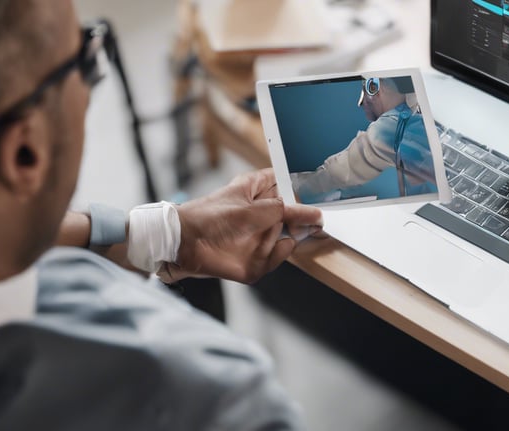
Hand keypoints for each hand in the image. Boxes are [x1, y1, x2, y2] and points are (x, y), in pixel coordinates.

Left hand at [159, 168, 323, 283]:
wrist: (183, 243)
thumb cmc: (209, 216)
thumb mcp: (254, 208)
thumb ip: (287, 210)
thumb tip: (314, 213)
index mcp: (260, 192)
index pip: (290, 185)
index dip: (307, 189)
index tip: (325, 193)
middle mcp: (263, 215)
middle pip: (296, 216)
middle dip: (306, 220)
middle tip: (318, 219)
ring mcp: (260, 238)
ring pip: (290, 239)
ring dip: (292, 238)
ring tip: (288, 233)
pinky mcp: (256, 260)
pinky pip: (276, 258)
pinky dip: (277, 255)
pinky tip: (276, 247)